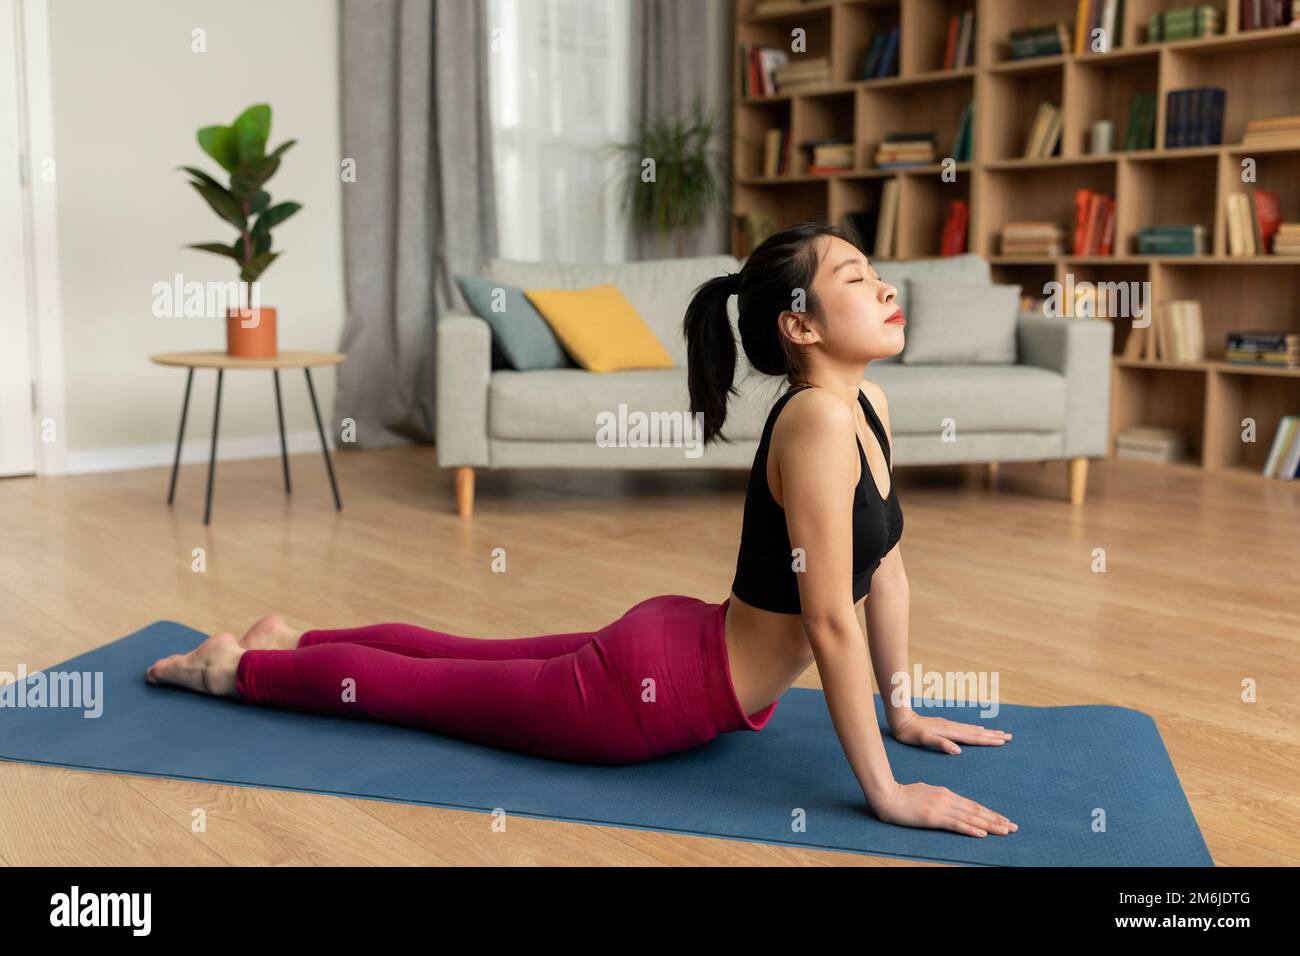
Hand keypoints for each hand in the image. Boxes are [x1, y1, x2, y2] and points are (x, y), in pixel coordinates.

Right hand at [870, 780, 1016, 837]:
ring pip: (971, 818)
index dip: (989, 814)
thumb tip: (947, 801)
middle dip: (996, 820)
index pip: (972, 805)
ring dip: (990, 825)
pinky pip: (956, 824)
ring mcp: (942, 808)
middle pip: (976, 811)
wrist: (888, 795)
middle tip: (1013, 827)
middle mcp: (947, 799)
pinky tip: (982, 834)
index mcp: (946, 793)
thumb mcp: (925, 791)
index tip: (1003, 819)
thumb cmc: (903, 794)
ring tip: (1005, 830)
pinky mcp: (934, 817)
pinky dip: (971, 829)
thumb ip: (938, 797)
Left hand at [888, 709, 1011, 754]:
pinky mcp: (946, 725)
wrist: (901, 720)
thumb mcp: (924, 740)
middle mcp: (953, 727)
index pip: (973, 738)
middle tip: (1010, 737)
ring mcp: (950, 725)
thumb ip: (941, 744)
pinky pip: (966, 728)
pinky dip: (976, 729)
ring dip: (987, 732)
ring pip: (973, 729)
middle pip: (977, 732)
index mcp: (950, 733)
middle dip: (994, 735)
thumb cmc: (911, 733)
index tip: (1003, 741)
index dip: (988, 740)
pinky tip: (979, 728)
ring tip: (1000, 733)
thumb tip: (958, 750)